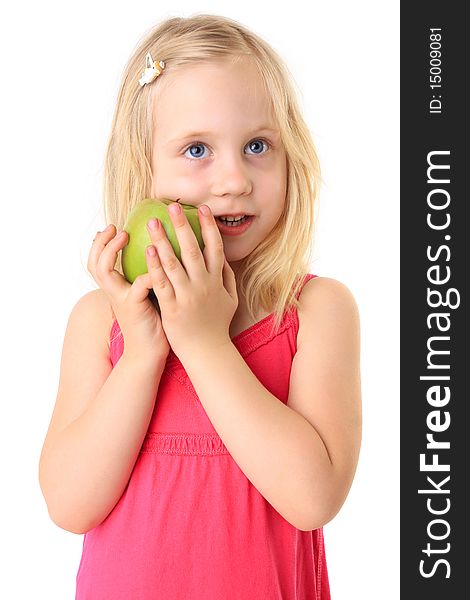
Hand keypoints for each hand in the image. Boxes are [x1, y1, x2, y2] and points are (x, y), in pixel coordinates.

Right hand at [87, 225, 169, 362]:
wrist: (149, 354)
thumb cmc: (153, 323)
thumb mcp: (147, 296)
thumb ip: (147, 277)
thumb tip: (160, 254)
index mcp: (116, 289)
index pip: (97, 262)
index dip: (100, 244)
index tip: (114, 228)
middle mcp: (114, 292)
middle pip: (94, 263)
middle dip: (101, 243)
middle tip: (116, 228)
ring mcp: (122, 299)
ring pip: (104, 271)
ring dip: (112, 251)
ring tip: (125, 235)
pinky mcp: (135, 307)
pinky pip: (138, 284)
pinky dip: (147, 270)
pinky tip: (156, 258)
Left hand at [145, 203, 237, 359]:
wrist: (207, 352)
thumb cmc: (217, 325)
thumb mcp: (230, 299)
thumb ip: (227, 277)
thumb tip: (223, 258)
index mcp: (217, 280)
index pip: (215, 247)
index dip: (208, 226)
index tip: (201, 208)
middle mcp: (204, 284)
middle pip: (193, 249)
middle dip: (182, 225)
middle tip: (171, 206)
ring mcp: (188, 295)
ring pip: (174, 263)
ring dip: (163, 240)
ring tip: (153, 222)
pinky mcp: (172, 307)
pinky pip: (162, 283)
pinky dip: (155, 266)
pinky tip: (148, 251)